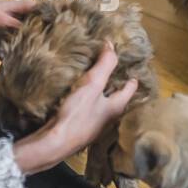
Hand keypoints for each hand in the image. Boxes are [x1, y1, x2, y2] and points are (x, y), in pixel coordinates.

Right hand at [12, 42, 137, 174]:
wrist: (54, 143)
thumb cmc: (77, 116)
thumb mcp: (92, 86)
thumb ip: (104, 66)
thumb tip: (111, 45)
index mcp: (116, 107)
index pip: (130, 89)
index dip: (131, 77)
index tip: (132, 69)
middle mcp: (109, 118)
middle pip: (118, 98)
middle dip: (116, 84)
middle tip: (114, 70)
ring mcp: (95, 124)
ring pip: (104, 104)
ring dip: (102, 92)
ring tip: (96, 79)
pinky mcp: (81, 127)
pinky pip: (90, 109)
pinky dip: (89, 100)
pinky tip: (80, 95)